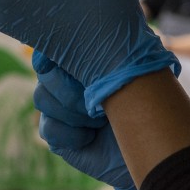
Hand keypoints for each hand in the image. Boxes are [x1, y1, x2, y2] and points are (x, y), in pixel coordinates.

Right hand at [33, 53, 137, 189]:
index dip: (49, 55)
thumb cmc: (145, 104)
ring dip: (73, 111)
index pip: (51, 50)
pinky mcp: (55, 134)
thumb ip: (106, 58)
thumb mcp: (130, 75)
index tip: (59, 63)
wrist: (147, 146)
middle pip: (45, 74)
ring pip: (42, 98)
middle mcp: (63, 80)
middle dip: (71, 90)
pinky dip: (71, 134)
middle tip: (100, 103)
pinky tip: (90, 137)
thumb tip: (87, 43)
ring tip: (100, 120)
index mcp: (80, 60)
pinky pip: (48, 129)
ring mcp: (56, 107)